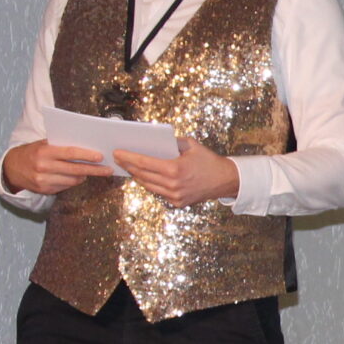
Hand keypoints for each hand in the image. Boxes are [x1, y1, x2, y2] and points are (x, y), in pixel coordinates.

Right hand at [3, 139, 114, 195]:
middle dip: (94, 170)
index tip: (100, 156)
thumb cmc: (33, 152)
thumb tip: (87, 146)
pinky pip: (66, 186)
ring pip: (72, 180)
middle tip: (108, 170)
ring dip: (85, 176)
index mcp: (44, 152)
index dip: (86, 155)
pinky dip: (74, 182)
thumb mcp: (44, 144)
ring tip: (94, 171)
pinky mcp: (44, 190)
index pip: (70, 153)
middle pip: (75, 169)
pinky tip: (78, 177)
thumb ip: (61, 145)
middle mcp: (43, 167)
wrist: (12, 168)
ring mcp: (43, 180)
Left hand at [116, 136, 239, 207]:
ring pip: (147, 185)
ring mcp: (174, 196)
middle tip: (118, 158)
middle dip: (128, 166)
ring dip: (136, 176)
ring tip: (129, 168)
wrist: (226, 180)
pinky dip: (150, 184)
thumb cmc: (209, 161)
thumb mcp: (192, 145)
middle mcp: (173, 184)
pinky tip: (145, 177)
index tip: (117, 152)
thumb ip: (172, 142)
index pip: (144, 162)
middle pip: (142, 175)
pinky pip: (158, 192)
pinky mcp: (177, 203)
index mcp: (175, 169)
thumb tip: (155, 140)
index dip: (128, 157)